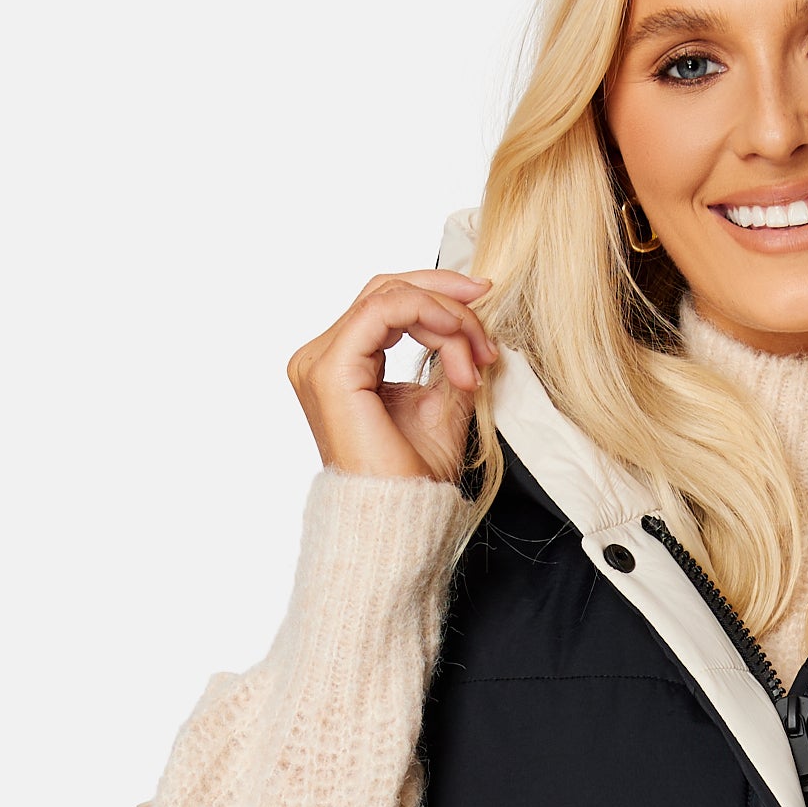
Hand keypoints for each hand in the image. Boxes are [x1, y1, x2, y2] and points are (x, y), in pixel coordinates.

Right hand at [288, 269, 497, 481]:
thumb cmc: (414, 475)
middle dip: (447, 300)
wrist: (401, 517)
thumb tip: (475, 325)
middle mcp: (321, 357)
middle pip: (386, 290)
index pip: (388, 304)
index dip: (441, 300)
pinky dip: (428, 316)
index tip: (486, 324)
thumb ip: (450, 358)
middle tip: (487, 331)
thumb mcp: (443, 403)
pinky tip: (458, 340)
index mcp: (342, 363)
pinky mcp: (331, 370)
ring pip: (389, 296)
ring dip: (447, 318)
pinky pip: (383, 311)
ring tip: (478, 356)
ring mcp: (320, 361)